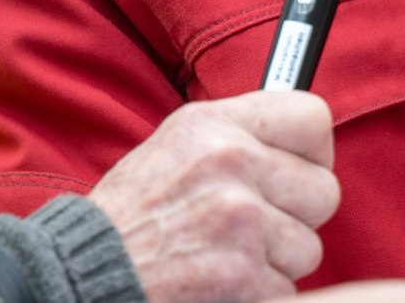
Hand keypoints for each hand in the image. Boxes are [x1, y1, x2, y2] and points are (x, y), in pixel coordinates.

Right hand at [87, 92, 341, 302]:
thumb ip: (238, 134)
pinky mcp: (242, 276)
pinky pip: (288, 286)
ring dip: (276, 260)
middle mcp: (231, 166)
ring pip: (309, 246)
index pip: (314, 119)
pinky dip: (260, 291)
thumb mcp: (175, 146)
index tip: (300, 168)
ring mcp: (239, 222)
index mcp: (214, 126)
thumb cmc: (132, 214)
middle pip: (324, 190)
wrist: (80, 274)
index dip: (314, 151)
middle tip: (255, 223)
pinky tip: (219, 280)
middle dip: (296, 215)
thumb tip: (304, 137)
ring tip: (227, 253)